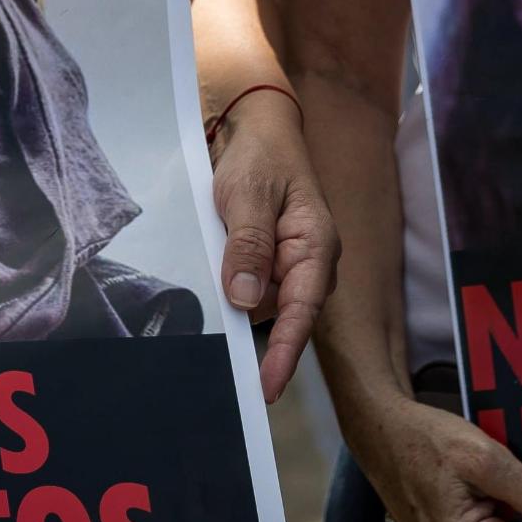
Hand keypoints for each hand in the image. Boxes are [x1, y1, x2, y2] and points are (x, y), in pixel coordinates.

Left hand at [206, 89, 338, 402]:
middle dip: (258, 349)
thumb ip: (248, 244)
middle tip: (226, 382)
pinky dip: (229, 299)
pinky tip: (206, 306)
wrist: (259, 133)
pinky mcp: (268, 266)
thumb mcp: (248, 194)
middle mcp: (309, 265)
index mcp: (316, 248)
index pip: (302, 311)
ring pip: (262, 308)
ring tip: (205, 337)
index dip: (284, 353)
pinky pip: (249, 293)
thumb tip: (245, 299)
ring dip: (235, 318)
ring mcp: (289, 268)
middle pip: (284, 319)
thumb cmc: (260, 158)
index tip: (266, 388)